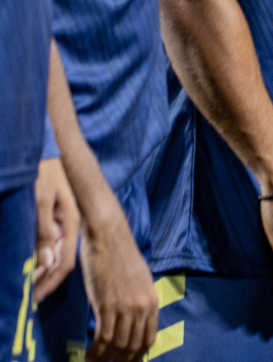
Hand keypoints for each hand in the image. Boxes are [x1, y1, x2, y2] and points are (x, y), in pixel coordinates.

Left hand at [32, 158, 77, 300]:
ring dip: (39, 270)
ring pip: (51, 254)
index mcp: (70, 222)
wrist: (43, 151)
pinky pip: (45, 243)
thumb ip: (43, 231)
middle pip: (59, 261)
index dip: (49, 282)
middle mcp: (66, 226)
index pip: (64, 263)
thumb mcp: (39, 200)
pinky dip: (36, 256)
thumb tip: (46, 262)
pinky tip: (27, 262)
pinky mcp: (49, 218)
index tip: (34, 298)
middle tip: (25, 296)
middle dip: (43, 280)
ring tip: (25, 284)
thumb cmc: (42, 172)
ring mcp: (58, 222)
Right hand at [79, 209, 157, 361]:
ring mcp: (125, 307)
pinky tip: (88, 357)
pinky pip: (102, 337)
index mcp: (152, 301)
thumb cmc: (121, 257)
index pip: (148, 338)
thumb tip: (135, 320)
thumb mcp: (140, 280)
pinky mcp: (106, 305)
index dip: (138, 355)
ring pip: (117, 344)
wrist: (109, 239)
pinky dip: (95, 351)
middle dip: (121, 361)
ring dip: (105, 359)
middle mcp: (141, 307)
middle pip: (132, 345)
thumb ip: (139, 301)